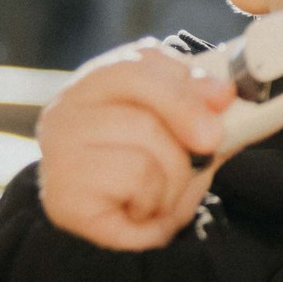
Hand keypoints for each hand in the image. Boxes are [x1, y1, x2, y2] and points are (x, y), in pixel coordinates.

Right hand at [36, 41, 233, 251]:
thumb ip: (199, 104)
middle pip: (144, 120)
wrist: (107, 216)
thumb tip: (222, 94)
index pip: (136, 65)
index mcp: (96, 81)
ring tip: (161, 193)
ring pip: (144, 161)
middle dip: (186, 146)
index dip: (185, 88)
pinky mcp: (62, 198)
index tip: (224, 102)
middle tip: (207, 150)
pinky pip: (132, 193)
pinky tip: (140, 210)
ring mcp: (58, 155)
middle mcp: (66, 112)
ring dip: (174, 184)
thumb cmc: (146, 163)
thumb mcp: (179, 124)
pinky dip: (154, 207)